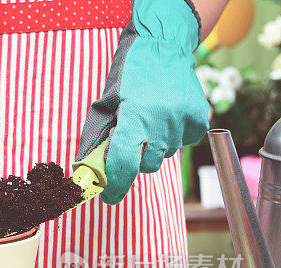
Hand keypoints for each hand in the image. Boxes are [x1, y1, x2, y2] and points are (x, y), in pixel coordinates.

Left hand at [75, 0, 209, 204]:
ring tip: (151, 122)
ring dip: (155, 146)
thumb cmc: (129, 76)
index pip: (122, 165)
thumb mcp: (106, 106)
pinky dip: (172, 136)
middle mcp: (161, 123)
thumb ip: (99, 138)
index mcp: (134, 119)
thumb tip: (90, 170)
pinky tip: (166, 118)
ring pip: (165, 155)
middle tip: (132, 141)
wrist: (163, 47)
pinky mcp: (199, 119)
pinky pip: (183, 143)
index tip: (109, 197)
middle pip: (146, 165)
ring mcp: (183, 122)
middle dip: (136, 159)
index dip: (114, 186)